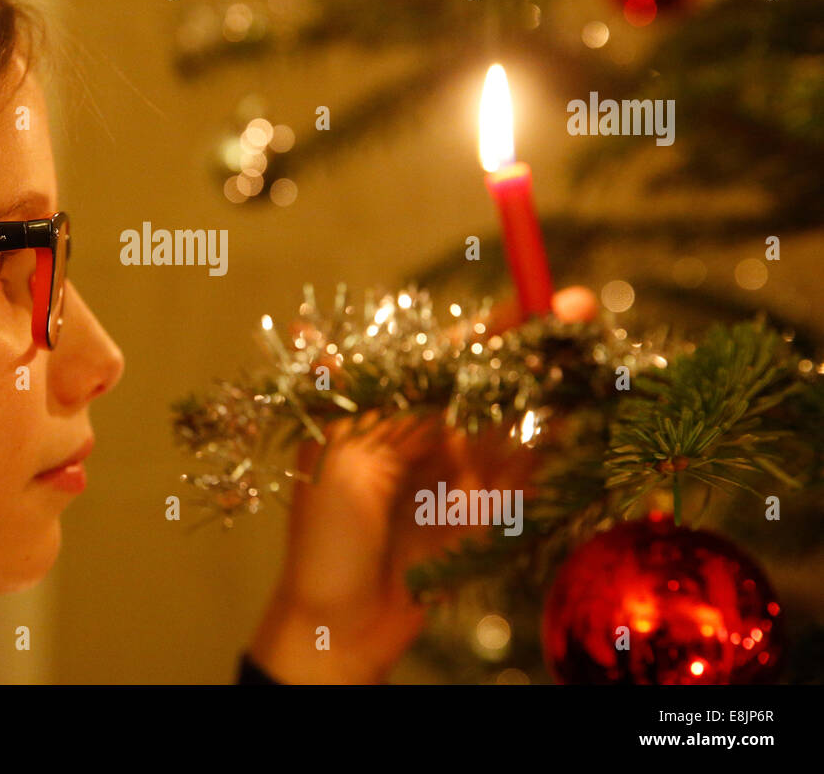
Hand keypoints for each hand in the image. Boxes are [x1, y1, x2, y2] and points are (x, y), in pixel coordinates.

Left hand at [247, 286, 597, 682]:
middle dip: (536, 344)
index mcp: (385, 407)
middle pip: (492, 376)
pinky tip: (585, 413)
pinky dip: (557, 442)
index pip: (445, 354)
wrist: (338, 626)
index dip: (489, 325)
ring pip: (519, 414)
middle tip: (582, 310)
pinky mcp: (488, 510)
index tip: (534, 298)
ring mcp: (461, 468)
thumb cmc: (326, 539)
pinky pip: (530, 468)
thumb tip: (353, 340)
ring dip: (557, 384)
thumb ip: (381, 408)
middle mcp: (427, 429)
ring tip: (596, 353)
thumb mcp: (344, 463)